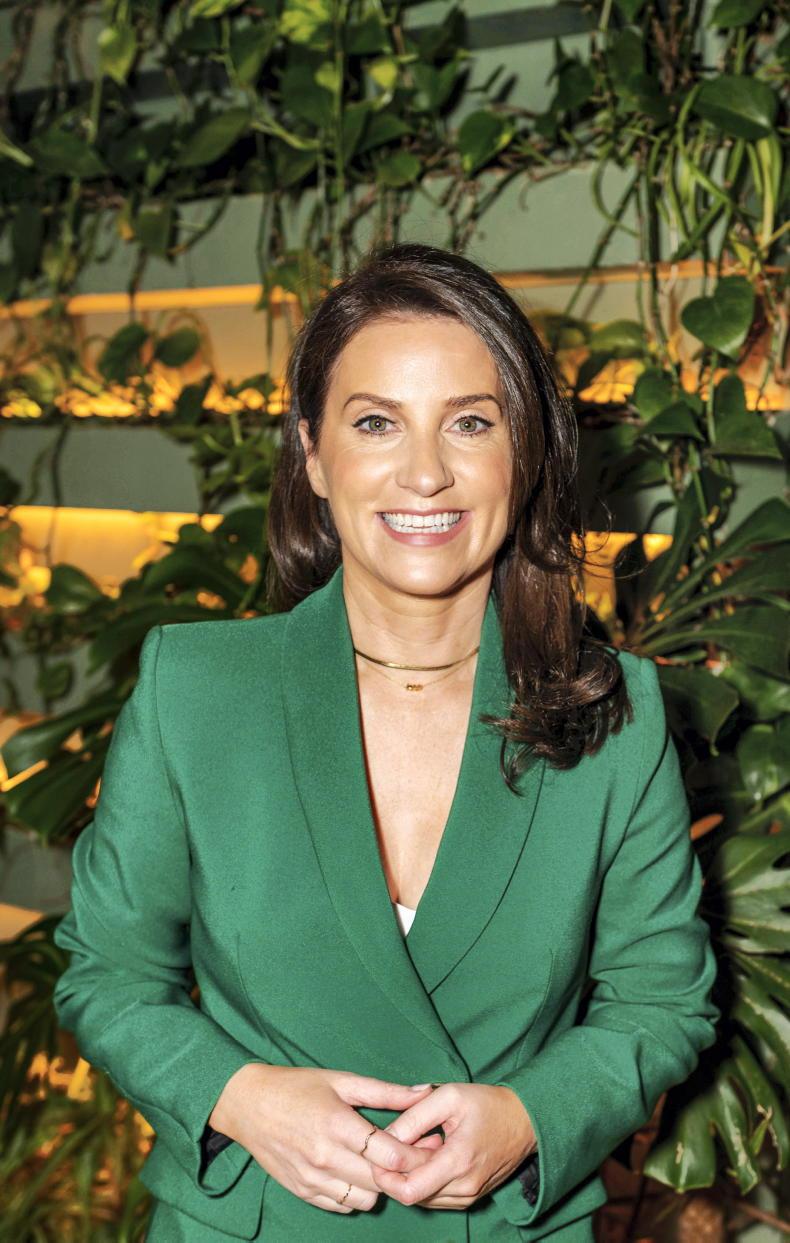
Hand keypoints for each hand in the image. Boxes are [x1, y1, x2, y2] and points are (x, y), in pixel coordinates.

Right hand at [208, 1064, 441, 1213]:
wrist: (248, 1105)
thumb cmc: (297, 1086)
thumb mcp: (342, 1080)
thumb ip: (386, 1092)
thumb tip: (424, 1091)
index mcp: (338, 1125)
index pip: (390, 1155)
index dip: (418, 1153)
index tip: (432, 1145)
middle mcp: (325, 1157)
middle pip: (382, 1182)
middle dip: (406, 1171)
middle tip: (418, 1156)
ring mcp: (312, 1179)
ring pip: (366, 1200)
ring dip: (380, 1185)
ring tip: (383, 1164)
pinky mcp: (303, 1192)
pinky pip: (343, 1206)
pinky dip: (357, 1194)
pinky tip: (358, 1172)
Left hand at [369, 1082, 535, 1209]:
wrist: (525, 1120)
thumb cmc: (487, 1104)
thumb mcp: (447, 1097)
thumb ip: (413, 1117)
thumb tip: (386, 1137)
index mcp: (458, 1162)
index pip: (408, 1189)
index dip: (385, 1174)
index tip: (378, 1151)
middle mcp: (464, 1188)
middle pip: (412, 1194)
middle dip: (397, 1170)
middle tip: (403, 1139)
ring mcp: (469, 1197)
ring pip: (423, 1198)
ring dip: (412, 1175)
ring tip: (423, 1141)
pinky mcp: (470, 1198)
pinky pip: (436, 1197)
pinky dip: (426, 1179)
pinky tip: (433, 1153)